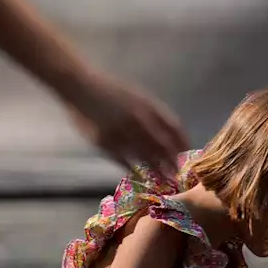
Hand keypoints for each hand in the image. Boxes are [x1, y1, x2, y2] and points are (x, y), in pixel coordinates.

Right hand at [63, 71, 188, 176]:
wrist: (81, 87)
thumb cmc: (110, 91)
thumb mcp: (136, 96)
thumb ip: (152, 113)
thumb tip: (168, 135)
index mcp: (148, 105)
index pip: (174, 128)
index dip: (182, 143)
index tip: (186, 154)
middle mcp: (139, 119)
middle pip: (163, 146)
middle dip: (172, 162)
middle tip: (177, 174)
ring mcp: (123, 132)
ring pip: (146, 157)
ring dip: (157, 170)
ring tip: (164, 180)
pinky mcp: (106, 142)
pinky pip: (125, 161)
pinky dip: (134, 169)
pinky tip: (139, 175)